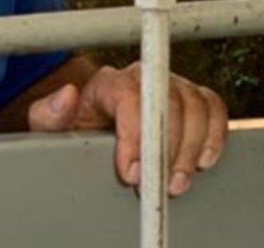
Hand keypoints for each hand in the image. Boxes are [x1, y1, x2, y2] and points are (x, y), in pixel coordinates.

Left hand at [26, 62, 227, 195]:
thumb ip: (50, 112)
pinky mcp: (190, 100)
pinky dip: (215, 134)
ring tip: (176, 181)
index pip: (129, 97)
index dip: (135, 136)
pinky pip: (213, 108)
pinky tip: (202, 160)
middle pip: (168, 102)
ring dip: (191, 148)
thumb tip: (67, 94)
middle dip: (166, 150)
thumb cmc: (71, 124)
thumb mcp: (48, 123)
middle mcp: (142, 78)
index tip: (132, 172)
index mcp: (107, 82)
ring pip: (195, 105)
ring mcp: (168, 86)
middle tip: (160, 186)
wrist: (89, 123)